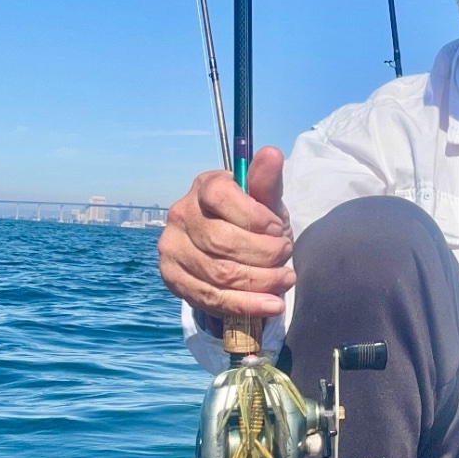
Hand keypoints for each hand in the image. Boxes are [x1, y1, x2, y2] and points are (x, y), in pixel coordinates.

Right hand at [158, 146, 295, 319]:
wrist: (236, 254)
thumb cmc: (254, 222)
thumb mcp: (266, 202)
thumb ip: (268, 183)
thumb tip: (272, 153)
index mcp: (204, 187)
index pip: (220, 197)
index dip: (253, 216)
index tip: (278, 228)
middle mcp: (181, 214)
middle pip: (221, 241)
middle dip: (263, 254)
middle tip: (286, 255)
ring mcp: (172, 247)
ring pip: (218, 273)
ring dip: (260, 282)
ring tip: (285, 279)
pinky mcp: (173, 278)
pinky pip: (210, 297)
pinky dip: (246, 304)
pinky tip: (272, 304)